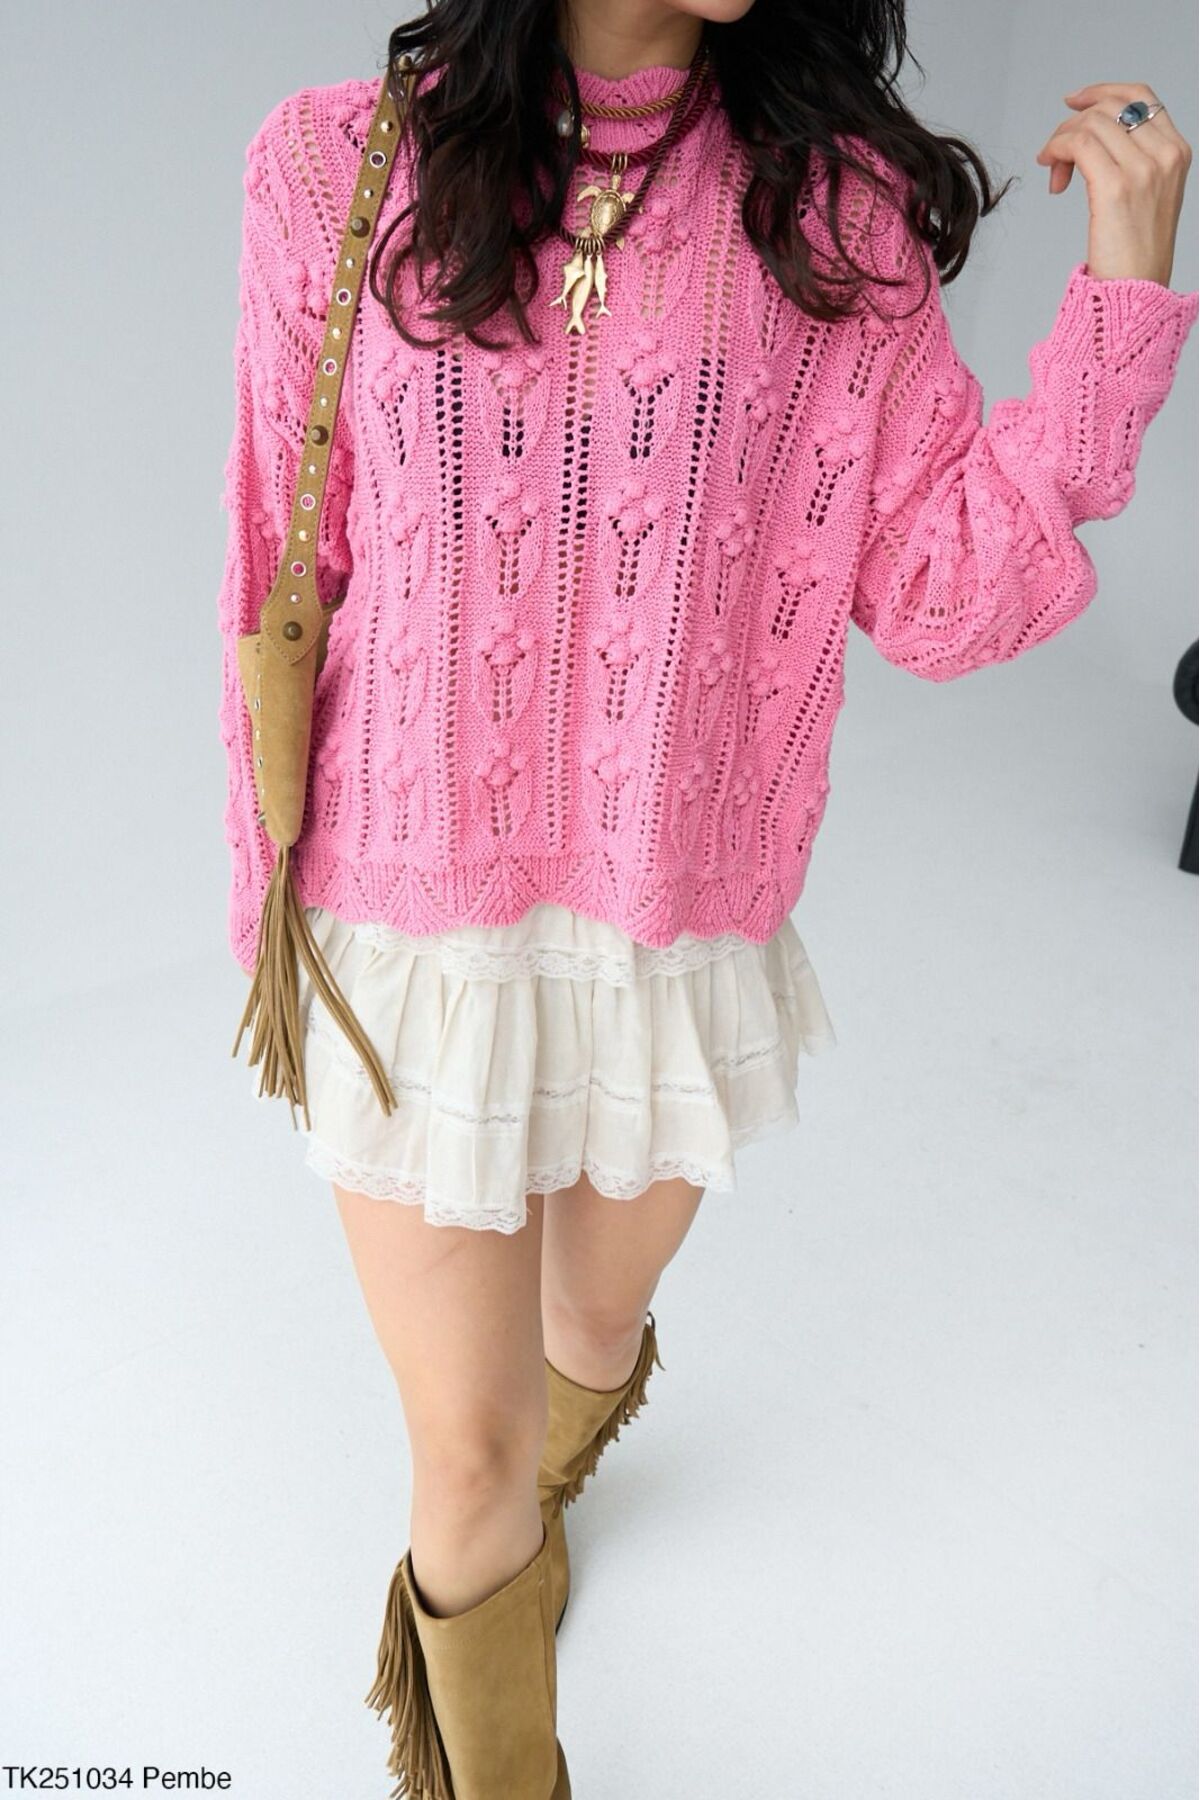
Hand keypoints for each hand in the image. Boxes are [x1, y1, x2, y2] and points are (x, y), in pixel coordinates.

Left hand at [1034, 81, 1191, 284]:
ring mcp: (1143, 169)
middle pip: (1109, 107)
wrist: (1137, 293)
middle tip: (1055, 155)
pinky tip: (1051, 172)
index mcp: (1176, 152)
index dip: (1102, 92)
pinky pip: (1078, 144)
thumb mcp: (1148, 196)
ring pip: (1090, 123)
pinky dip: (1056, 150)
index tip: (1073, 102)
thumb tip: (1094, 135)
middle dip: (1073, 124)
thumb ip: (1134, 160)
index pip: (1140, 96)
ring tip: (1053, 171)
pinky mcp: (1116, 187)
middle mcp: (1164, 155)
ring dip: (1060, 141)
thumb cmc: (1136, 254)